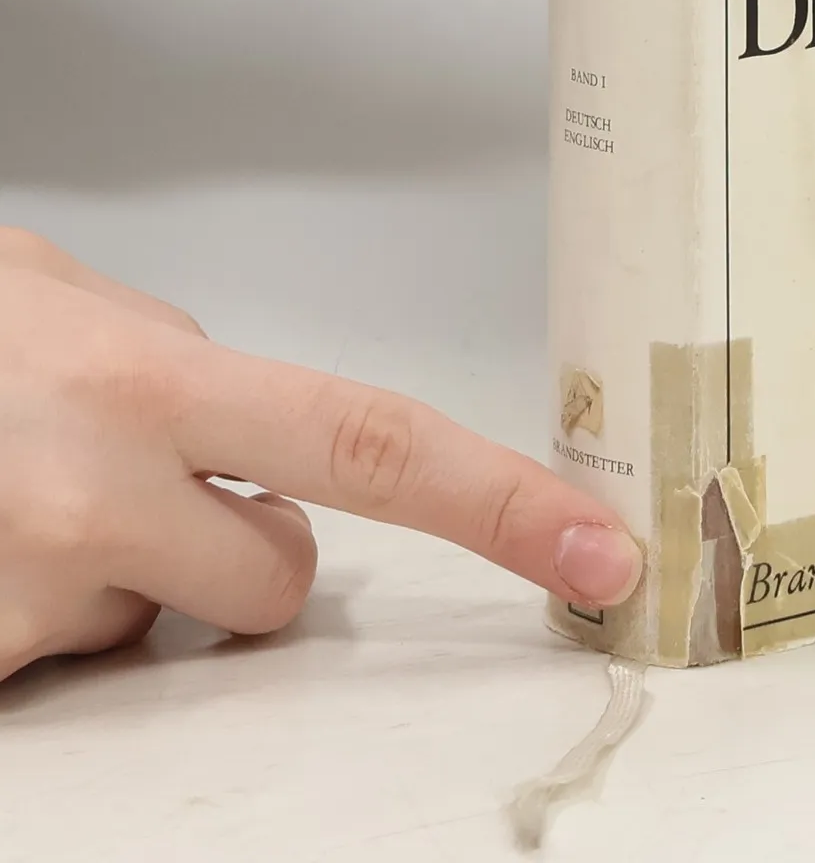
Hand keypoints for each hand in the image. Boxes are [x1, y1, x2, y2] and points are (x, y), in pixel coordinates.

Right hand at [0, 229, 641, 682]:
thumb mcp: (63, 305)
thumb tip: (258, 440)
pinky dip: (25, 620)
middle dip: (241, 554)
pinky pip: (49, 666)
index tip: (600, 550)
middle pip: (276, 583)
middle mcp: (91, 496)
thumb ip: (179, 362)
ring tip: (9, 496)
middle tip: (130, 486)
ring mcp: (19, 596)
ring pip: (146, 627)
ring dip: (110, 582)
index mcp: (146, 380)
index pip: (374, 442)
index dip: (502, 500)